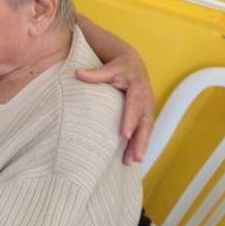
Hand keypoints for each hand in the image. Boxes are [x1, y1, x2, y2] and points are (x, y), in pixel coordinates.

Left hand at [75, 51, 155, 165]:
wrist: (132, 64)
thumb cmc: (118, 66)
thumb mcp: (108, 67)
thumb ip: (94, 74)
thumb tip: (76, 73)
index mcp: (138, 87)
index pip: (134, 106)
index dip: (130, 121)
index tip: (124, 135)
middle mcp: (146, 99)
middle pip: (144, 122)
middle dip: (140, 140)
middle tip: (135, 157)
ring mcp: (148, 108)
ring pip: (146, 129)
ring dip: (140, 146)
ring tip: (132, 161)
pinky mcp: (145, 115)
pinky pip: (144, 131)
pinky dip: (139, 144)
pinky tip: (132, 158)